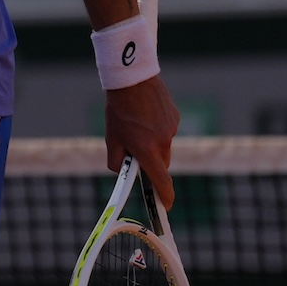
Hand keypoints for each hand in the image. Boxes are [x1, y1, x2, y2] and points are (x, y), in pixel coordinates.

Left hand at [106, 77, 180, 209]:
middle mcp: (163, 142)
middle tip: (137, 156)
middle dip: (152, 165)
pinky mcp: (175, 117)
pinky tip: (146, 117)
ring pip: (164, 147)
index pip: (161, 181)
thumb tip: (123, 170)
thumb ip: (117, 161)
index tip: (166, 207)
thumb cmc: (118, 110)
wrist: (132, 78)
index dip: (164, 197)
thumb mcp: (111, 139)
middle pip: (162, 164)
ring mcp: (172, 129)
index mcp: (147, 150)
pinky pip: (167, 131)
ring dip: (154, 145)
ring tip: (137, 128)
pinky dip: (158, 130)